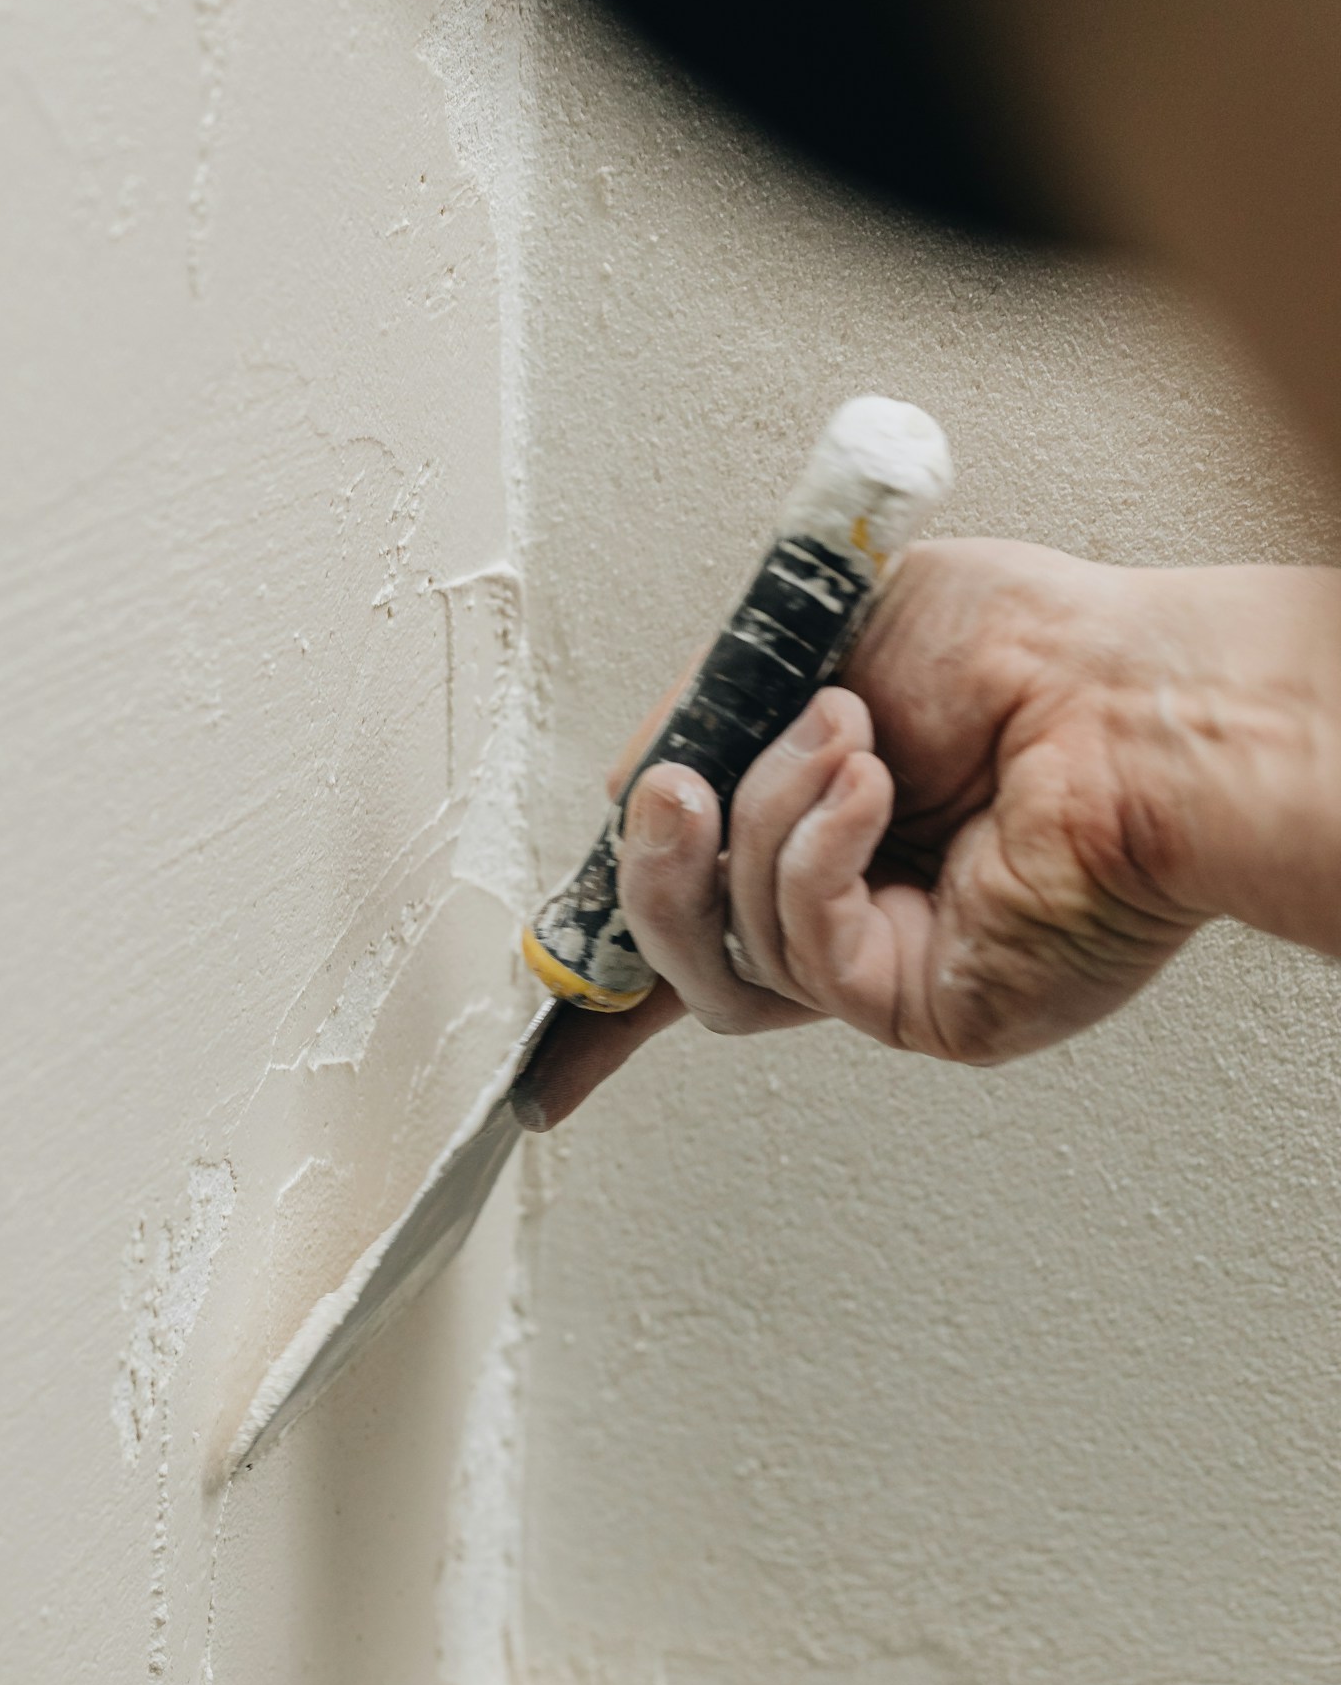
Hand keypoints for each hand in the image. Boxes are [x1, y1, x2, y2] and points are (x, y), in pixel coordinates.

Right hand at [518, 538, 1340, 1125]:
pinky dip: (814, 857)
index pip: (699, 920)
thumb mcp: (825, 631)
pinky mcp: (922, 1005)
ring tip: (843, 738)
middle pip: (685, 957)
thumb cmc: (1035, 645)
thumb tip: (640, 778)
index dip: (608, 990)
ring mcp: (888, 967)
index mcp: (830, 833)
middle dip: (652, 868)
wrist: (1138, 689)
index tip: (547, 1053)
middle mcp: (856, 913)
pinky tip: (874, 788)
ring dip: (761, 824)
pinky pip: (802, 957)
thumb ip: (720, 704)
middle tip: (674, 787)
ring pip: (729, 963)